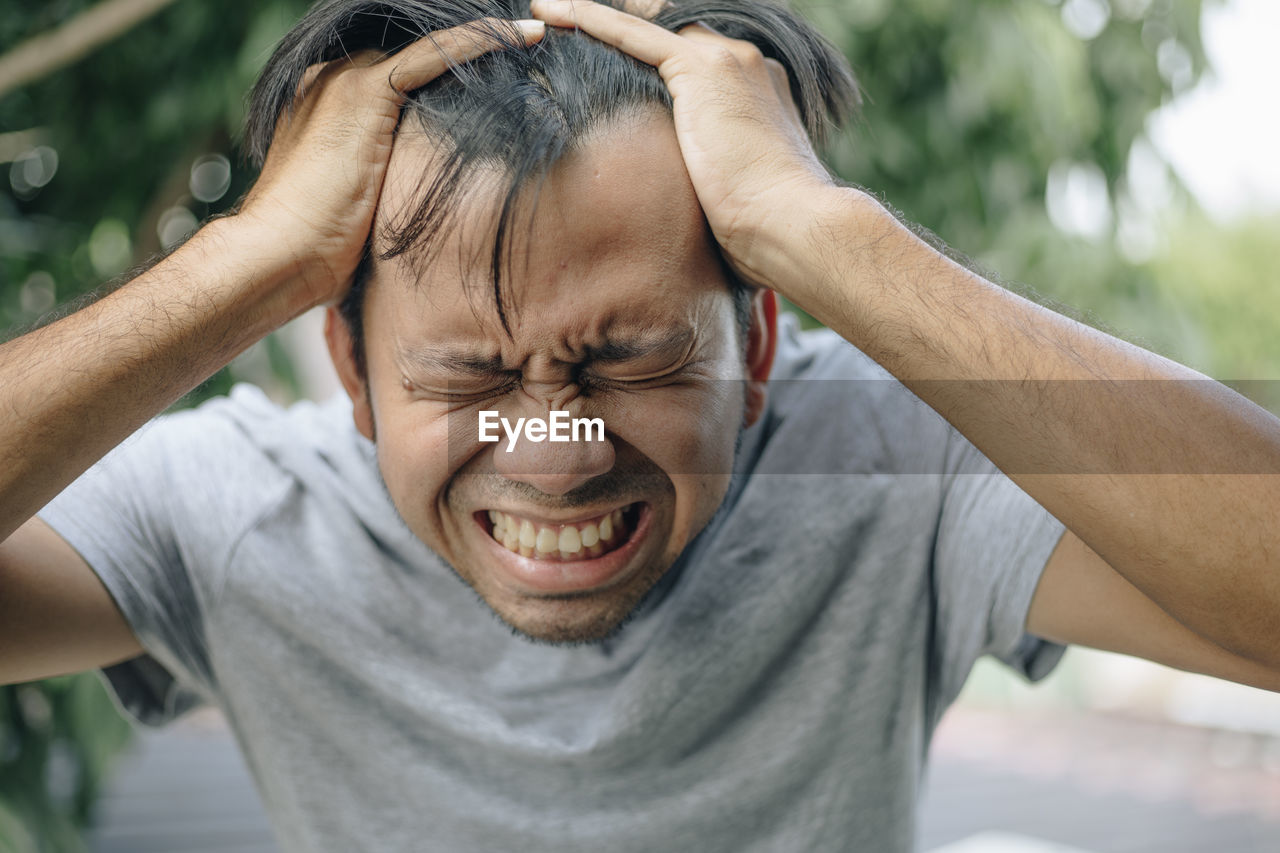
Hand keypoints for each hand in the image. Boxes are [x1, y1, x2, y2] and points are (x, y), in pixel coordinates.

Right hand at [236, 19, 545, 307]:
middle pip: (419, 55)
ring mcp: (346, 80)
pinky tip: (522, 37)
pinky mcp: (364, 91)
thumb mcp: (362, 211)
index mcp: (330, 104)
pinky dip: (480, 41)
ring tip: (535, 40)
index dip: (453, 75)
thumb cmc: (316, 252)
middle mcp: (334, 80)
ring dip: (485, 42)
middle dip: (472, 56)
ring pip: (430, 47)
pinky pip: (434, 53)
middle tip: (530, 56)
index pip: (403, 74)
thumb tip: (431, 208)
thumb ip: (391, 188)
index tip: (501, 81)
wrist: (278, 257)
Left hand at [529, 0, 839, 290]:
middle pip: (675, 31)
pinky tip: (556, 13)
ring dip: (599, 18)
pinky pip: (633, 35)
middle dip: (629, 26)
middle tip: (575, 23)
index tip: (621, 65)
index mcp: (760, 93)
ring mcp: (728, 62)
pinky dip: (591, 21)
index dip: (657, 56)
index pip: (698, 58)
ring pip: (651, 25)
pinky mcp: (703, 70)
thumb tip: (694, 206)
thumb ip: (714, 177)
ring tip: (551, 12)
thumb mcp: (739, 194)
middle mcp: (747, 65)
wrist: (792, 225)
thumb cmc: (770, 231)